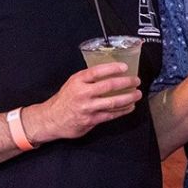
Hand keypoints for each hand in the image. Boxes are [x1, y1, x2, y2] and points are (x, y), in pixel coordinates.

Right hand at [26, 62, 141, 141]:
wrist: (50, 119)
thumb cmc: (65, 99)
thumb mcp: (73, 83)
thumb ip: (90, 78)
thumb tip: (112, 72)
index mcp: (78, 81)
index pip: (97, 71)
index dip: (113, 68)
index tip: (125, 67)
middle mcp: (82, 93)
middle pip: (108, 86)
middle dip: (126, 83)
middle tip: (136, 81)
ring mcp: (87, 108)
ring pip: (112, 102)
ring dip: (128, 98)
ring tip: (137, 94)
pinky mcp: (90, 120)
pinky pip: (111, 115)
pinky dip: (123, 110)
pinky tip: (130, 107)